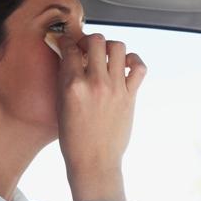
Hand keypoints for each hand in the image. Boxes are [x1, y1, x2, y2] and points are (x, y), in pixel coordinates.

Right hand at [53, 33, 146, 200]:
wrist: (94, 161)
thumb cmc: (74, 138)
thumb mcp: (61, 106)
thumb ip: (66, 79)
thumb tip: (70, 57)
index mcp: (72, 86)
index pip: (70, 48)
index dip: (67, 40)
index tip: (68, 41)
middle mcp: (95, 83)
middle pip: (96, 40)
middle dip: (89, 39)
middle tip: (86, 48)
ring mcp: (115, 89)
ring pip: (118, 47)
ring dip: (110, 47)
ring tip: (105, 56)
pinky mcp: (130, 96)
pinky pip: (139, 67)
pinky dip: (133, 60)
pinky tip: (124, 65)